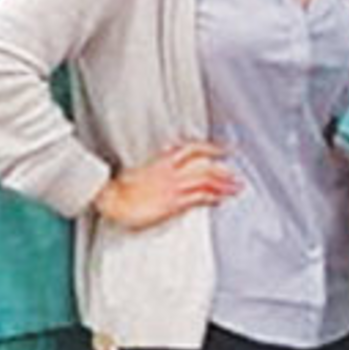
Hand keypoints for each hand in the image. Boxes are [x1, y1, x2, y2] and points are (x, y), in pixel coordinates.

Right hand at [93, 142, 239, 230]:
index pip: (193, 148)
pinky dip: (213, 198)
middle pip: (204, 166)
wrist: (111, 199)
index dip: (211, 147)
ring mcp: (174, 187)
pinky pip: (198, 197)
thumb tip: (169, 153)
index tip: (224, 149)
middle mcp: (172, 172)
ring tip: (237, 187)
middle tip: (237, 175)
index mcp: (163, 161)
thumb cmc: (122, 188)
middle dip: (223, 171)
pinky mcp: (173, 202)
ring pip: (206, 181)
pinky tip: (220, 201)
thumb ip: (159, 162)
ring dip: (224, 184)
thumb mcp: (142, 168)